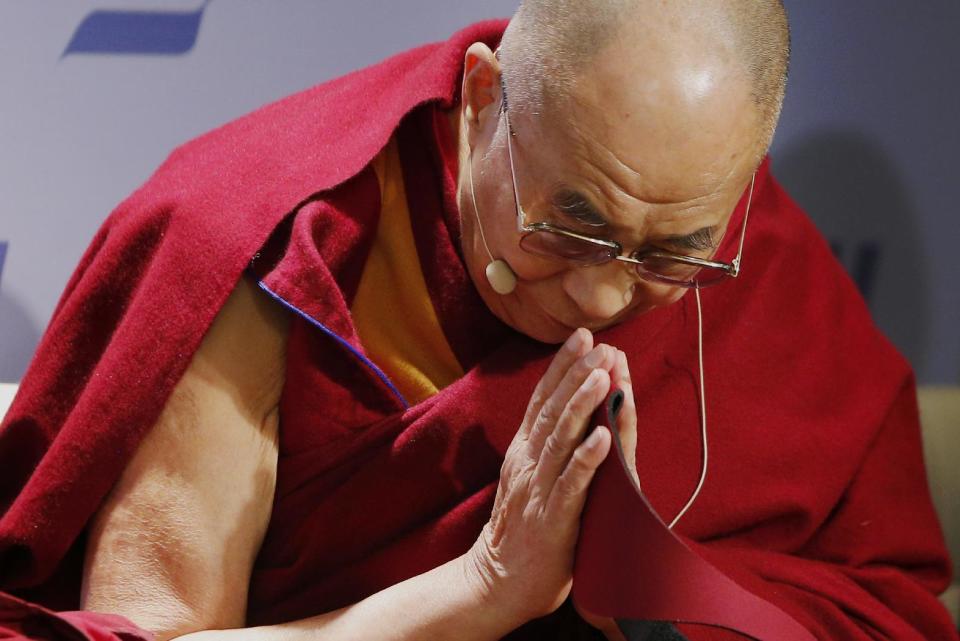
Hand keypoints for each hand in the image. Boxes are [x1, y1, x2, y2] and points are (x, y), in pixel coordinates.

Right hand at [462, 328, 617, 626]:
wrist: (499, 580)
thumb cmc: (523, 527)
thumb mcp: (529, 475)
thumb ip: (545, 443)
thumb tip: (565, 408)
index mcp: (524, 450)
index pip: (542, 399)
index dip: (561, 366)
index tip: (582, 336)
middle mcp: (528, 462)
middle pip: (552, 410)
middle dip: (576, 373)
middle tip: (598, 343)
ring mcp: (539, 488)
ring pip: (561, 439)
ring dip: (582, 404)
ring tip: (603, 374)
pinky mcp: (553, 517)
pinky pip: (572, 484)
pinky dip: (587, 458)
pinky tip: (604, 437)